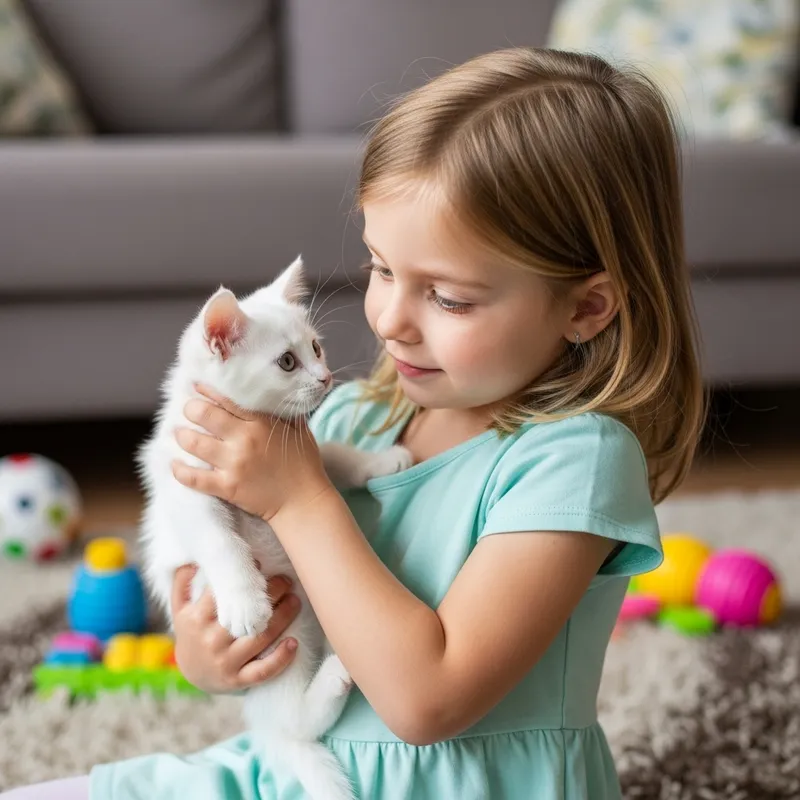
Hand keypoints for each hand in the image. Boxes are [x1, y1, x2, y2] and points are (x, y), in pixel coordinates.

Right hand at [171, 564, 300, 693]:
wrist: (192, 675)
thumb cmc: (192, 633)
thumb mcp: (181, 609)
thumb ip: (182, 583)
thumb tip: (193, 559)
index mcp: (196, 619)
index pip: (221, 593)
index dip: (242, 577)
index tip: (259, 564)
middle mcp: (210, 641)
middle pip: (245, 614)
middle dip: (270, 594)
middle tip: (286, 580)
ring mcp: (224, 663)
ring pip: (259, 638)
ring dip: (282, 618)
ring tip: (295, 600)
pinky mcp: (237, 681)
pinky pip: (262, 672)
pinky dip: (280, 659)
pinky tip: (293, 642)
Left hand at [172, 384, 333, 521]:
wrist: (302, 501)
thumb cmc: (304, 464)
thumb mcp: (299, 430)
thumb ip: (283, 411)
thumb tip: (271, 394)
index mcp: (260, 423)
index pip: (226, 400)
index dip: (206, 390)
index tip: (196, 386)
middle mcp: (243, 440)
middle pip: (203, 415)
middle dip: (191, 409)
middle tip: (189, 411)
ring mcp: (233, 464)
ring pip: (193, 443)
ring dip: (183, 436)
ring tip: (180, 434)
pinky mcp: (226, 487)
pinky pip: (193, 478)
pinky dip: (180, 470)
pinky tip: (175, 464)